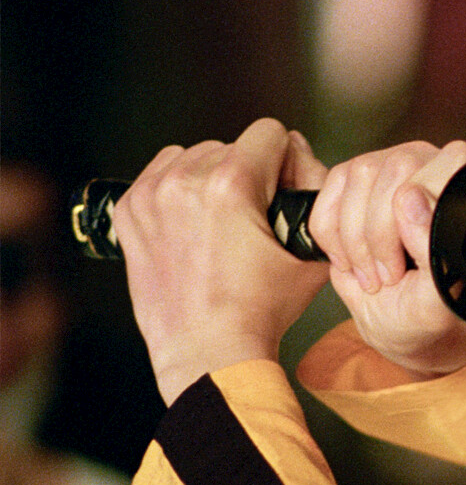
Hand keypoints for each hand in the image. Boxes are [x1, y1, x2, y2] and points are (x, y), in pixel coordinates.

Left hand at [117, 118, 330, 403]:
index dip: (287, 161)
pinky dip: (180, 188)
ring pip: (196, 155)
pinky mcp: (130, 210)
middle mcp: (185, 181)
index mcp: (230, 184)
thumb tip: (303, 154)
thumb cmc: (263, 308)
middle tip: (254, 216)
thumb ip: (316, 193)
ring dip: (212, 177)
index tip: (283, 193)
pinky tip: (194, 222)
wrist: (208, 351)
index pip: (270, 133)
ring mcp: (151, 195)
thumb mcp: (311, 250)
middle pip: (233, 145)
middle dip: (249, 172)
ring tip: (222, 221)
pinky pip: (162, 172)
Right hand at [309, 139, 465, 376]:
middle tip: (390, 277)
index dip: (426, 206)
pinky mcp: (349, 181)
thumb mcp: (439, 295)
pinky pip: (328, 197)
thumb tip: (410, 199)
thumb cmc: (428, 307)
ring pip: (360, 176)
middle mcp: (432, 165)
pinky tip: (351, 262)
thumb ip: (433, 246)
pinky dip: (332, 238)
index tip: (414, 256)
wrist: (396, 320)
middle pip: (397, 169)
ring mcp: (387, 166)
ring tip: (373, 276)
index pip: (451, 161)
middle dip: (383, 232)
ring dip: (356, 239)